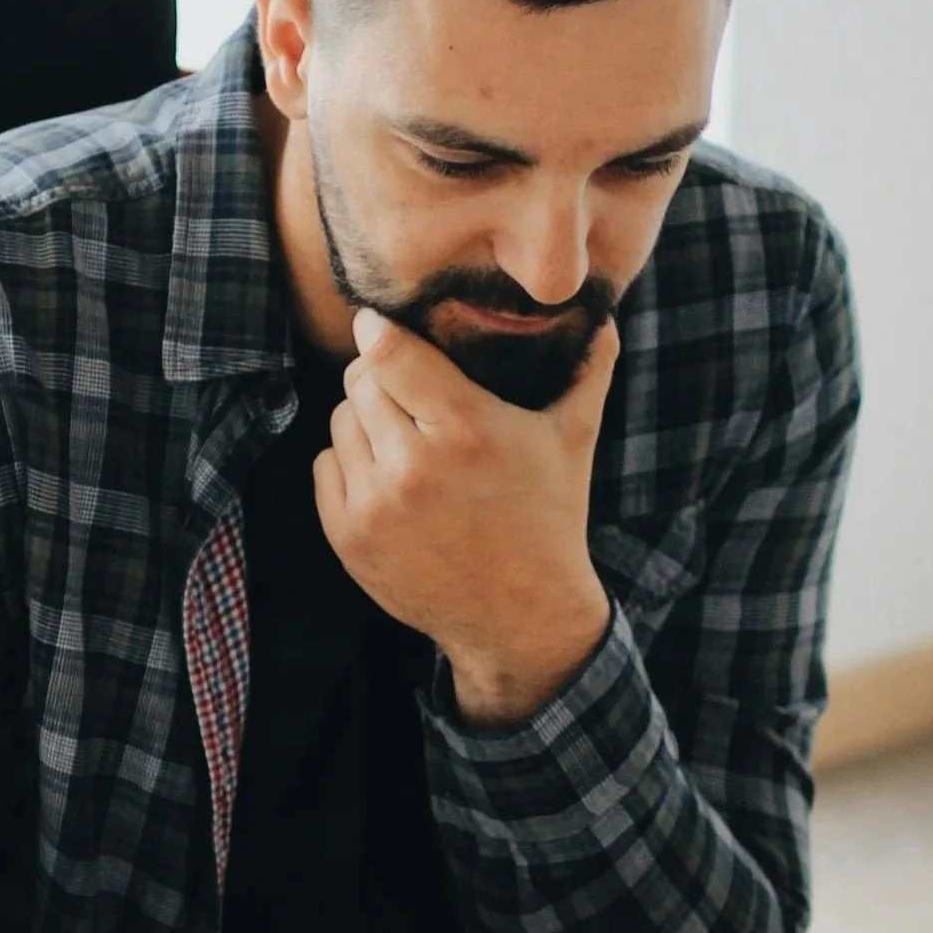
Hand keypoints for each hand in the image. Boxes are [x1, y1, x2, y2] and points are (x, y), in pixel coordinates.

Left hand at [314, 306, 620, 726]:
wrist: (519, 616)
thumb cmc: (549, 518)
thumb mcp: (574, 440)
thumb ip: (589, 371)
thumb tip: (607, 317)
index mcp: (467, 430)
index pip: (390, 353)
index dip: (378, 330)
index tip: (376, 323)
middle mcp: (413, 466)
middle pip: (360, 381)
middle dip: (380, 376)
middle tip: (406, 389)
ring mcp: (375, 504)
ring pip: (340, 420)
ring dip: (365, 420)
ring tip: (405, 437)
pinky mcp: (348, 536)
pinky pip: (325, 465)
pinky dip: (349, 462)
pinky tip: (388, 476)